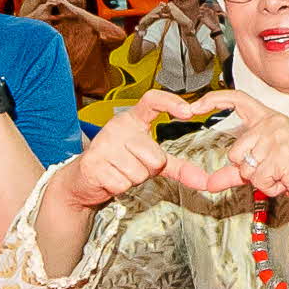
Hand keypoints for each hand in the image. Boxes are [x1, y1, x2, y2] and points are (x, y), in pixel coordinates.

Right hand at [61, 88, 226, 211]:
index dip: (171, 102)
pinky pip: (123, 183)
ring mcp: (104, 144)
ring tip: (120, 171)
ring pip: (140, 173)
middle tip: (132, 165)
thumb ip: (179, 168)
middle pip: (155, 157)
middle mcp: (118, 127)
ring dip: (133, 180)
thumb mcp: (151, 161)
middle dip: (149, 170)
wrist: (84, 179)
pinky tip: (110, 178)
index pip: (152, 100)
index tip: (188, 112)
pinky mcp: (93, 163)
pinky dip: (119, 187)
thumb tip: (205, 181)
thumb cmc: (120, 164)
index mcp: (132, 120)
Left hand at [209, 97, 288, 206]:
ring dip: (261, 180)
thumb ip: (234, 173)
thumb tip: (207, 183)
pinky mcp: (282, 154)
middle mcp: (273, 122)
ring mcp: (278, 136)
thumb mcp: (263, 168)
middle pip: (234, 151)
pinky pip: (258, 179)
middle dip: (248, 170)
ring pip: (245, 167)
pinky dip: (270, 187)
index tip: (194, 106)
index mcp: (268, 119)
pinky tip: (286, 180)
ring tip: (281, 175)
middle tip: (274, 170)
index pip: (237, 99)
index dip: (213, 99)